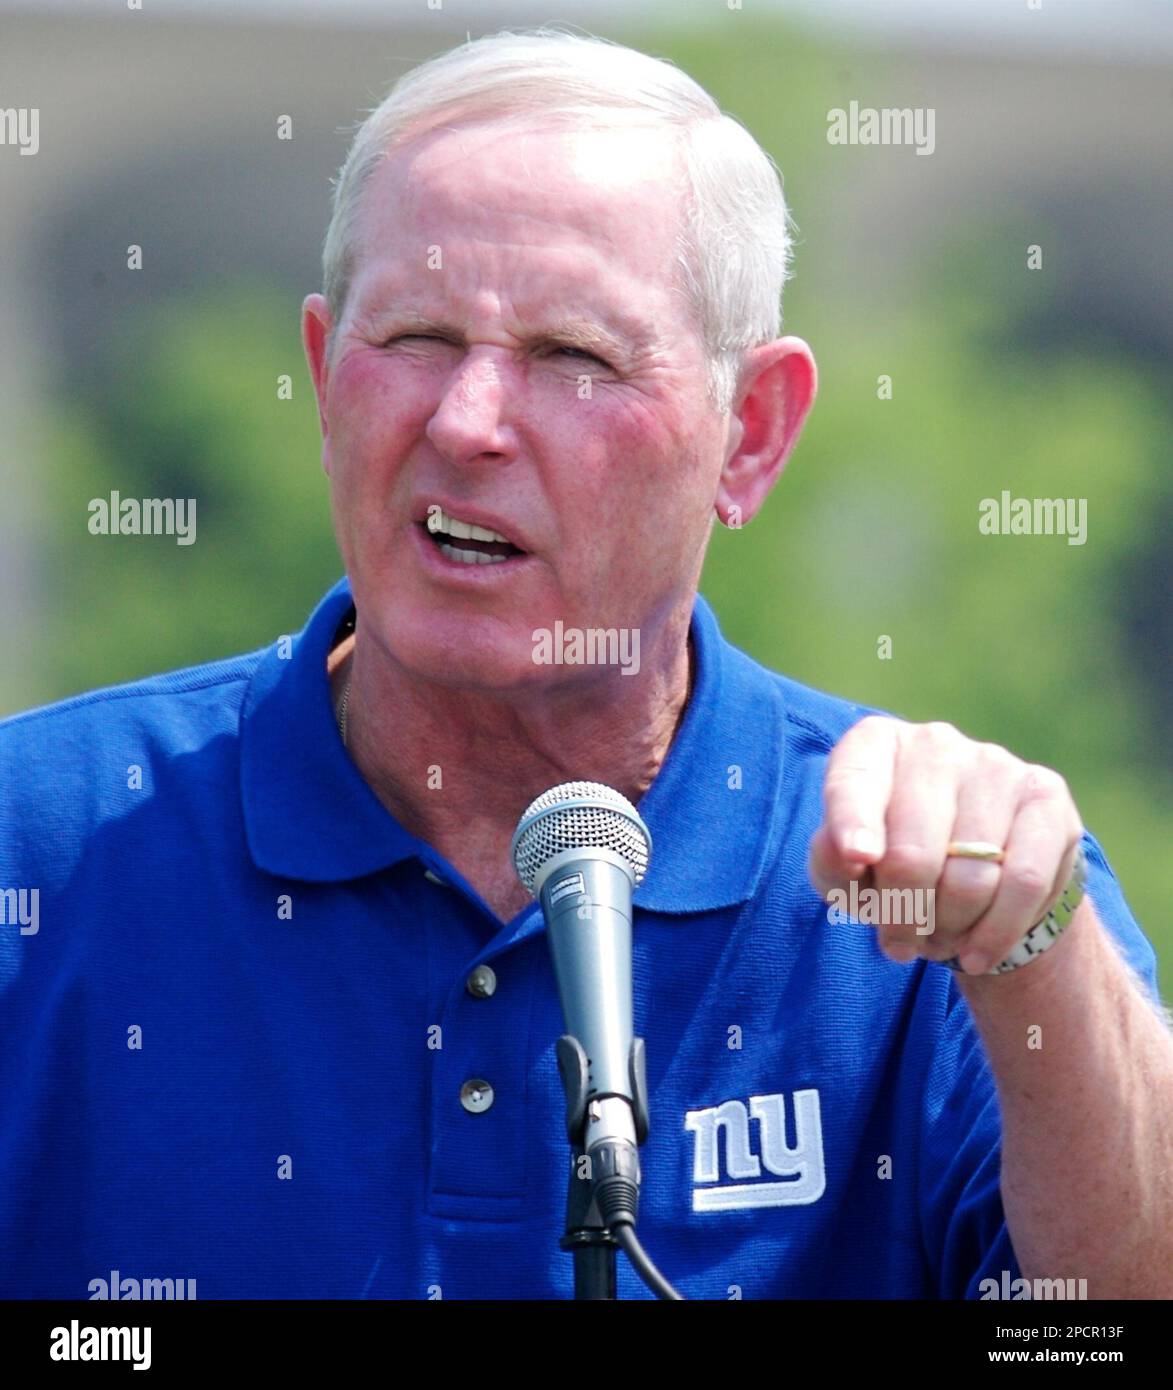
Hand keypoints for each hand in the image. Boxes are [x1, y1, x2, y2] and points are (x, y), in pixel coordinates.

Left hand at [807, 717, 1084, 974]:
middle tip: (899, 941)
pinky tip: (977, 952)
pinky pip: (1024, 881)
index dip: (853, 824)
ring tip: (938, 939)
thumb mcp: (845, 869)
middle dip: (902, 915)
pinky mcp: (1045, 795)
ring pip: (971, 877)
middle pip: (913, 853)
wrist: (977, 871)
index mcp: (873, 746)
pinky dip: (997, 932)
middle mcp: (933, 742)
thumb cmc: (890, 865)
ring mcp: (994, 764)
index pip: (854, 783)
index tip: (857, 860)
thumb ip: (831, 860)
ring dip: (949, 929)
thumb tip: (847, 852)